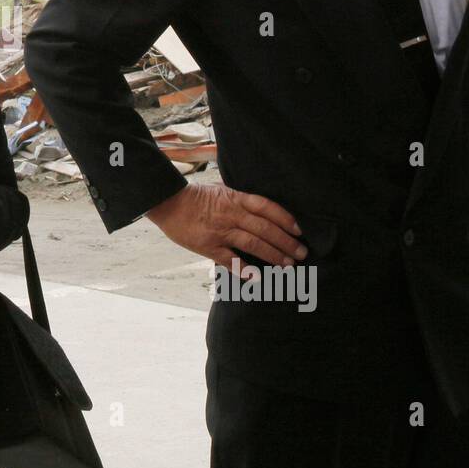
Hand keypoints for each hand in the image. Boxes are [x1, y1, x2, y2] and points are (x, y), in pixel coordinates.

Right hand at [146, 183, 305, 276]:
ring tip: (287, 265)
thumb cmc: (194, 196)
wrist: (167, 203)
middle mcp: (231, 215)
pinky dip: (244, 270)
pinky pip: (230, 260)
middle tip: (301, 253)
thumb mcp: (220, 190)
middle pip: (265, 229)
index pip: (267, 208)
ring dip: (273, 255)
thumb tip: (261, 210)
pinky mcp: (208, 247)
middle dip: (286, 242)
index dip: (285, 219)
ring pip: (253, 244)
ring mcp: (220, 232)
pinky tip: (257, 278)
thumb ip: (240, 200)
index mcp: (235, 199)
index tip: (299, 230)